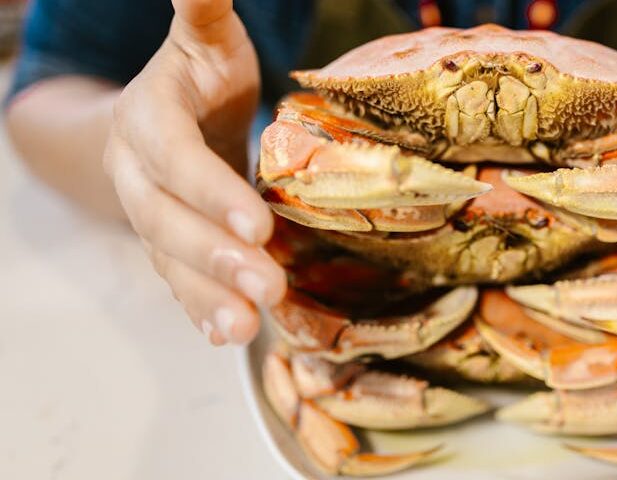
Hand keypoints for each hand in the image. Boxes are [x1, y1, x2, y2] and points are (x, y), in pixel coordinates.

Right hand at [103, 0, 285, 344]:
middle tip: (267, 284)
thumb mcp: (204, 41)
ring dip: (207, 297)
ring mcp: (150, 214)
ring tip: (247, 327)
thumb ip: (202, 10)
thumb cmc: (198, 75)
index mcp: (149, 120)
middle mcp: (139, 175)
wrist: (164, 116)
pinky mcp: (170, 244)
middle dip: (215, 256)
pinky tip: (232, 334)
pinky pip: (178, 280)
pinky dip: (201, 309)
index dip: (210, 192)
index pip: (175, 160)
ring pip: (170, 260)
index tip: (257, 224)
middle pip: (167, 221)